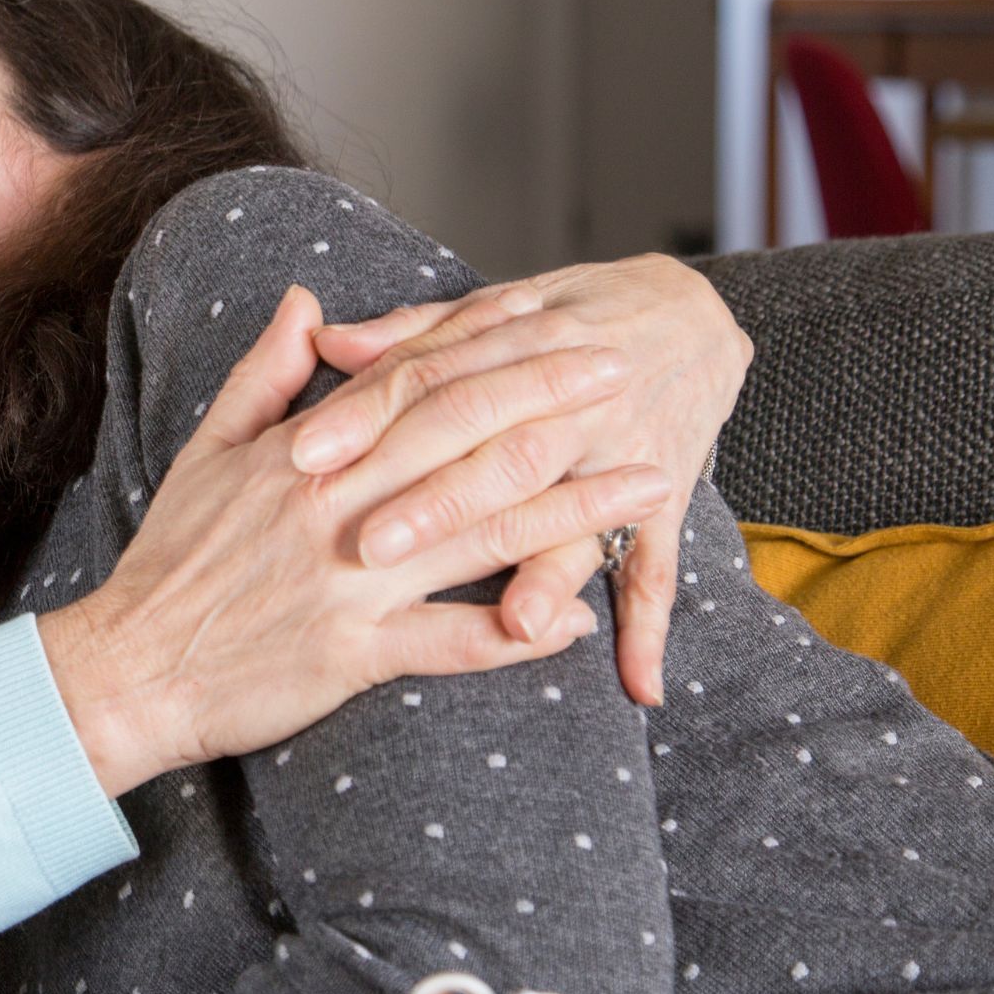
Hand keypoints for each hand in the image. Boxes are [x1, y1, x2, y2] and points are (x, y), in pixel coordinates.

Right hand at [41, 286, 670, 793]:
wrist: (126, 667)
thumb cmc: (169, 561)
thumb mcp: (206, 452)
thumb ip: (264, 375)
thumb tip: (307, 300)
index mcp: (302, 457)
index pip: (412, 386)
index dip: (492, 354)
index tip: (559, 327)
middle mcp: (330, 510)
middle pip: (460, 447)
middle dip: (553, 408)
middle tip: (631, 379)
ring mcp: (343, 584)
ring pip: (474, 537)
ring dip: (568, 512)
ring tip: (642, 487)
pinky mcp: (347, 655)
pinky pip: (444, 644)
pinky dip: (510, 635)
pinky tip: (574, 624)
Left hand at [296, 255, 751, 705]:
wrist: (692, 317)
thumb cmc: (570, 319)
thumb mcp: (493, 309)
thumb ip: (410, 334)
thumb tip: (331, 341)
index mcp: (515, 345)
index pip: (425, 382)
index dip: (362, 417)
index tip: (300, 453)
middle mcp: (569, 402)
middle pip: (494, 454)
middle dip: (435, 503)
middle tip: (367, 547)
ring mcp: (622, 453)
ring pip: (576, 512)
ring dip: (547, 569)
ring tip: (513, 619)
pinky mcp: (664, 497)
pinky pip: (657, 567)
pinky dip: (650, 627)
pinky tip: (637, 684)